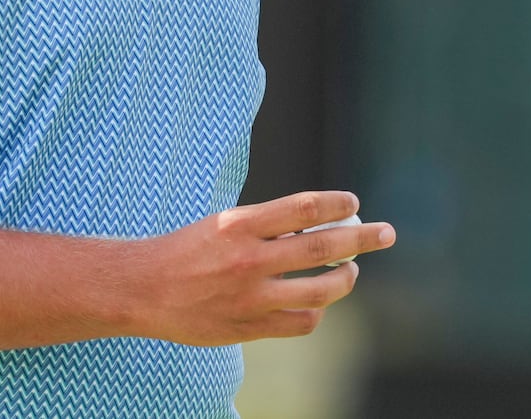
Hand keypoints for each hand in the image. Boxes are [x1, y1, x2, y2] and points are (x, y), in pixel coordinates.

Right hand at [129, 191, 394, 345]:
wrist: (144, 289)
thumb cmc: (186, 250)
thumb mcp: (223, 224)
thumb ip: (266, 226)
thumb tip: (317, 224)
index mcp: (241, 224)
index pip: (305, 207)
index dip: (338, 204)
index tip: (354, 203)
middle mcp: (250, 259)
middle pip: (324, 247)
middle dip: (363, 239)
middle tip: (387, 233)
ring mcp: (251, 296)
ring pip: (320, 290)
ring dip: (345, 278)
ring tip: (352, 271)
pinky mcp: (249, 327)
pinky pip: (300, 323)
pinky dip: (317, 312)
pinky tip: (318, 302)